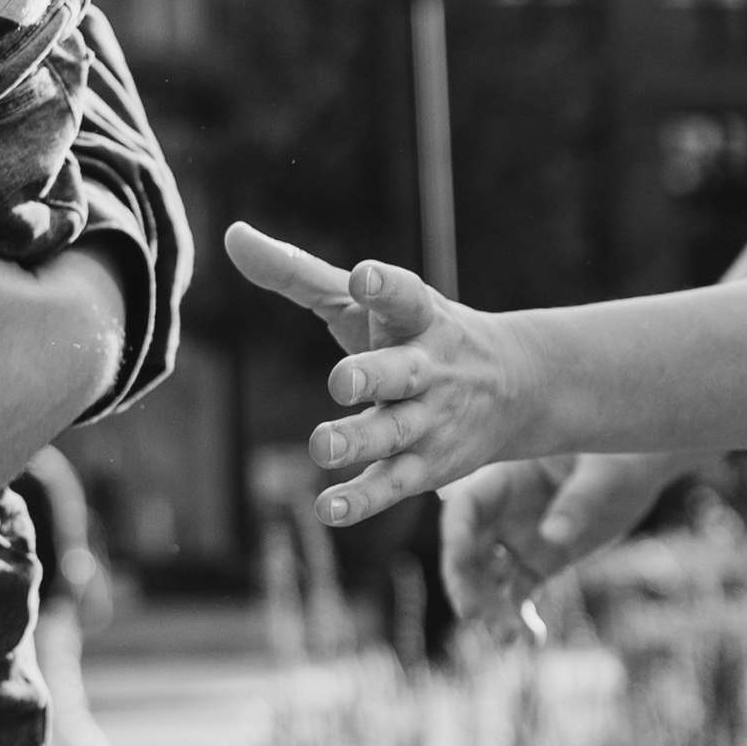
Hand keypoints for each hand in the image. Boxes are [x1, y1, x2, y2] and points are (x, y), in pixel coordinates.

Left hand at [224, 220, 544, 524]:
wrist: (514, 387)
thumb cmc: (414, 333)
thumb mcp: (365, 301)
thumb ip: (297, 271)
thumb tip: (232, 236)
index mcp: (416, 317)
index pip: (404, 296)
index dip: (383, 286)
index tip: (361, 276)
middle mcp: (428, 368)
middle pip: (403, 372)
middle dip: (374, 375)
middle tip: (340, 380)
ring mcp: (429, 420)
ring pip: (396, 433)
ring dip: (360, 440)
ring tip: (321, 447)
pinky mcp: (426, 467)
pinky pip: (392, 484)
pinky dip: (363, 499)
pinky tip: (328, 509)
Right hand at [441, 455, 672, 629]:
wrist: (644, 471)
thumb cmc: (620, 456)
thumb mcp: (603, 475)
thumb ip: (578, 502)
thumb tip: (551, 537)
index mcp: (509, 477)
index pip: (467, 506)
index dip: (457, 533)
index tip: (463, 561)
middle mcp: (505, 511)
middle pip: (467, 549)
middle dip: (463, 582)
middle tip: (472, 614)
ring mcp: (520, 538)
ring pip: (488, 578)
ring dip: (490, 608)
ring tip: (509, 638)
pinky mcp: (542, 561)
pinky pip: (519, 594)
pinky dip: (520, 618)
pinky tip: (533, 640)